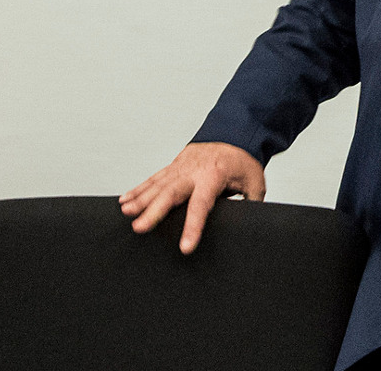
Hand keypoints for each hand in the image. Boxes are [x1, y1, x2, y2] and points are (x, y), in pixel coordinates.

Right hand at [119, 142, 265, 253]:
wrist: (234, 133)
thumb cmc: (244, 160)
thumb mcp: (255, 181)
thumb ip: (251, 203)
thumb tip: (250, 224)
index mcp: (215, 176)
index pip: (202, 205)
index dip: (193, 227)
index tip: (185, 247)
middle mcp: (194, 171)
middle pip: (171, 192)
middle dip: (154, 211)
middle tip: (139, 227)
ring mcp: (181, 167)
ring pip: (158, 184)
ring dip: (140, 199)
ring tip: (126, 212)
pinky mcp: (174, 166)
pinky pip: (154, 178)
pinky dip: (138, 189)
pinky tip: (125, 200)